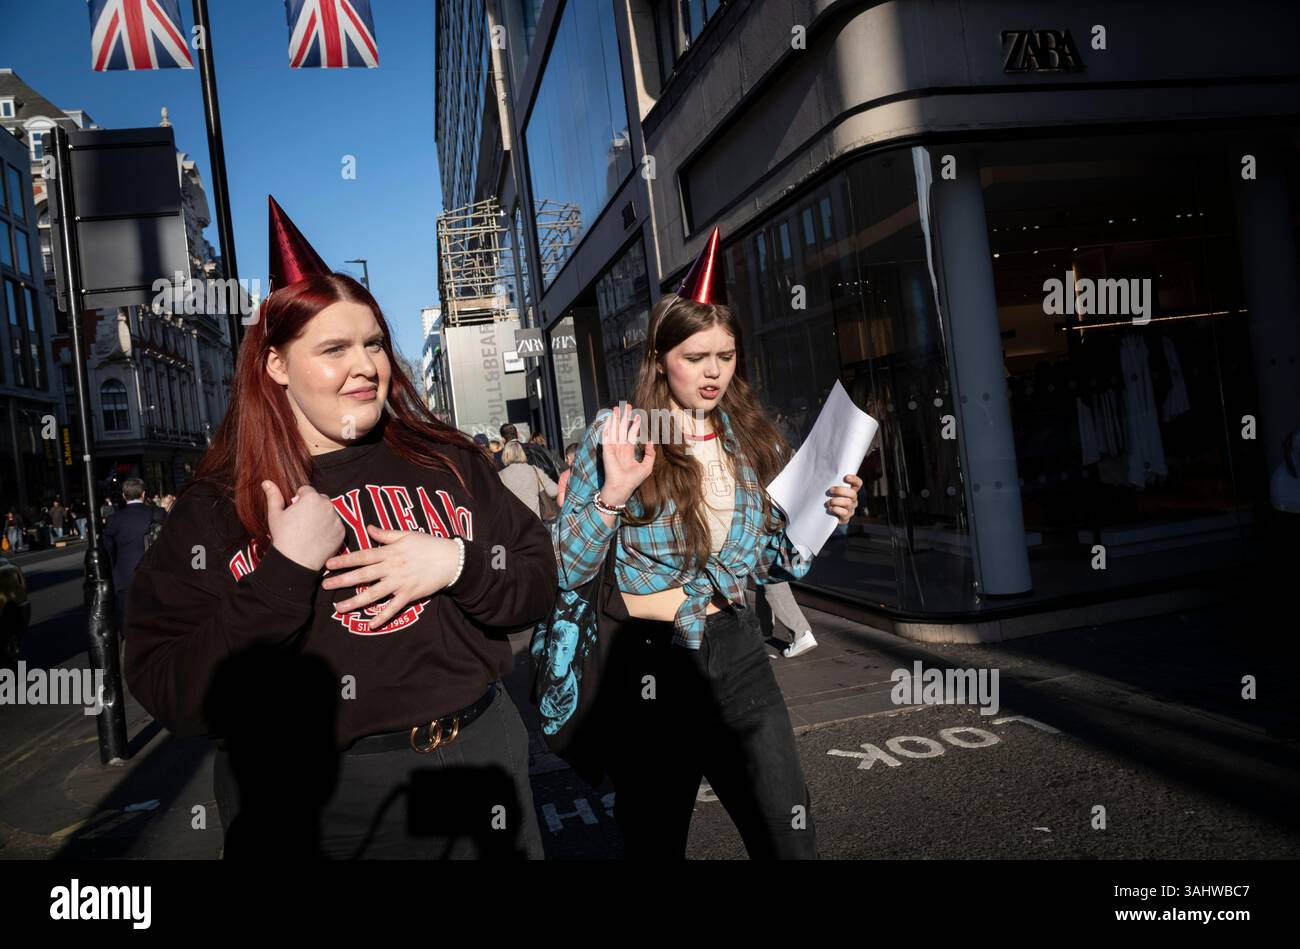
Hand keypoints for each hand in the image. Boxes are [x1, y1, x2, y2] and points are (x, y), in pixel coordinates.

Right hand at [263, 481, 344, 570]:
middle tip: (302, 522)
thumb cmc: (283, 537)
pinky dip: (329, 529)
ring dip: (321, 516)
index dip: (298, 500)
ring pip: (329, 512)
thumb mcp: (275, 515)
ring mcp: (336, 518)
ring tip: (309, 531)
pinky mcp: (342, 531)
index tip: (294, 512)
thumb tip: (266, 482)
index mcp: (311, 497)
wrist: (296, 561)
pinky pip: (335, 525)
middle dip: (312, 506)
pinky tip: (318, 537)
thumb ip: (273, 496)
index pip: (306, 490)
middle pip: (320, 499)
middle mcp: (327, 505)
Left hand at [321, 526, 461, 628]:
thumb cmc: (429, 544)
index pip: (362, 556)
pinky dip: (382, 617)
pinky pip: (393, 608)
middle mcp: (392, 568)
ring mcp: (400, 582)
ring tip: (339, 608)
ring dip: (355, 602)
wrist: (451, 559)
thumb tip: (368, 528)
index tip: (328, 564)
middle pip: (363, 575)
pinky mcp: (410, 594)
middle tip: (325, 585)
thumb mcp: (407, 534)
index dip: (344, 560)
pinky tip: (370, 625)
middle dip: (343, 580)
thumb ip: (386, 534)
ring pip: (374, 593)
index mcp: (390, 552)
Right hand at [599, 403, 655, 506]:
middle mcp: (620, 448)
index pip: (632, 434)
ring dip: (616, 419)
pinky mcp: (607, 449)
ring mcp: (613, 448)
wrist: (622, 486)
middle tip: (627, 405)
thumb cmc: (633, 479)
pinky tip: (609, 418)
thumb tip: (650, 440)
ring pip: (615, 429)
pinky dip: (608, 426)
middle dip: (625, 417)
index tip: (638, 415)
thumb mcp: (646, 466)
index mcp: (629, 451)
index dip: (635, 424)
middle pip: (622, 429)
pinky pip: (607, 435)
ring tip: (617, 407)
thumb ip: (650, 453)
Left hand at [826, 473, 862, 524]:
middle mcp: (853, 499)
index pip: (858, 483)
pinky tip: (830, 508)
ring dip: (836, 501)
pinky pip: (844, 513)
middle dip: (841, 491)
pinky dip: (836, 510)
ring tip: (828, 502)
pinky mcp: (846, 518)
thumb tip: (821, 470)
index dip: (854, 480)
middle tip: (830, 490)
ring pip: (848, 503)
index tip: (845, 477)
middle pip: (853, 493)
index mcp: (850, 490)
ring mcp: (850, 509)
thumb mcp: (829, 489)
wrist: (823, 514)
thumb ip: (830, 482)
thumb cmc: (826, 498)